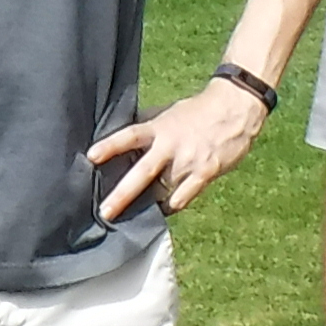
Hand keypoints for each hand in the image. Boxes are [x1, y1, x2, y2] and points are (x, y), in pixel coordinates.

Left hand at [88, 74, 266, 221]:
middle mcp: (171, 146)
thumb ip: (147, 126)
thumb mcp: (168, 113)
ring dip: (148, 204)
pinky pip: (184, 197)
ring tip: (132, 217)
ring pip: (162, 190)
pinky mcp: (205, 173)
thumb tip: (120, 135)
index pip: (130, 135)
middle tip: (105, 212)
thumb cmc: (197, 111)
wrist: (235, 109)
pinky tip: (164, 210)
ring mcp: (189, 161)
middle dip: (122, 194)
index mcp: (159, 127)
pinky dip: (172, 205)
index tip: (91, 156)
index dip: (110, 145)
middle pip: (142, 172)